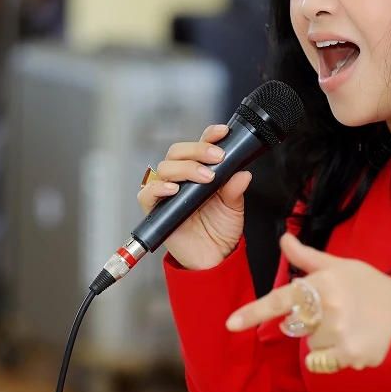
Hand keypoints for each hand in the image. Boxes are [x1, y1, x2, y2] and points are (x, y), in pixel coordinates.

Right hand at [137, 124, 251, 270]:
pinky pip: (147, 193)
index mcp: (200, 171)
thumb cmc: (220, 231)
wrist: (213, 258)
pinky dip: (159, 188)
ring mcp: (167, 192)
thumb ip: (235, 190)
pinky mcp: (155, 209)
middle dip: (198, 150)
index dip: (209, 135)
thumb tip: (243, 173)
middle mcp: (182, 178)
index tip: (222, 133)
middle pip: (178, 151)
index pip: (199, 145)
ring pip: (165, 167)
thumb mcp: (234, 209)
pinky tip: (175, 190)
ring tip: (206, 178)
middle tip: (217, 158)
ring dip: (186, 168)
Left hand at [225, 233, 390, 370]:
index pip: (281, 299)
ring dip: (323, 340)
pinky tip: (354, 342)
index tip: (230, 324)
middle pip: (296, 325)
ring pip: (309, 345)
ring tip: (350, 327)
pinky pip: (321, 362)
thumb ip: (308, 258)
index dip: (253, 312)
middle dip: (311, 322)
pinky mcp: (348, 356)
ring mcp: (339, 335)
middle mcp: (328, 309)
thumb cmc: (372, 289)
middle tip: (338, 312)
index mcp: (324, 284)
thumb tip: (283, 239)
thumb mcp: (342, 267)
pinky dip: (333, 356)